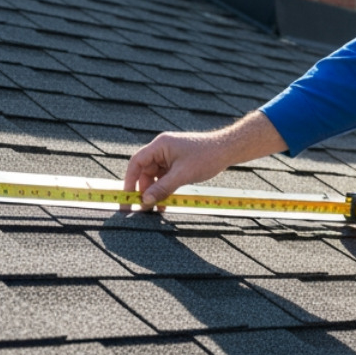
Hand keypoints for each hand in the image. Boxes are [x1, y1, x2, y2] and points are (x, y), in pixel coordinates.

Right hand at [122, 111, 284, 208]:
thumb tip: (146, 201)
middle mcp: (162, 149)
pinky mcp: (177, 163)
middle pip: (145, 171)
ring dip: (155, 192)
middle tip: (143, 207)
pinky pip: (165, 177)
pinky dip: (165, 189)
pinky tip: (166, 202)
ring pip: (155, 176)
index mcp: (160, 145)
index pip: (137, 162)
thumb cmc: (206, 156)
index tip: (128, 196)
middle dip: (144, 190)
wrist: (227, 150)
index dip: (130, 180)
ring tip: (156, 208)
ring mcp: (170, 156)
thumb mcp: (182, 175)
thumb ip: (163, 188)